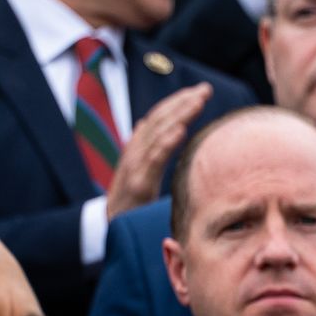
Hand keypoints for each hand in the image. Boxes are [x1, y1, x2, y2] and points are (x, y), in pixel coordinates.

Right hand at [106, 83, 213, 218]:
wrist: (109, 227)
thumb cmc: (129, 200)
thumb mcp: (139, 170)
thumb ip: (144, 148)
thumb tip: (143, 124)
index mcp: (138, 148)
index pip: (159, 118)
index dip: (177, 102)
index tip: (199, 91)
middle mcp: (136, 152)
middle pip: (160, 119)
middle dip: (183, 102)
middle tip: (206, 88)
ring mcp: (136, 166)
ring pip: (158, 133)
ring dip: (179, 114)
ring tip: (198, 101)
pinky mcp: (138, 183)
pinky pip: (153, 160)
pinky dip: (166, 143)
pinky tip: (181, 130)